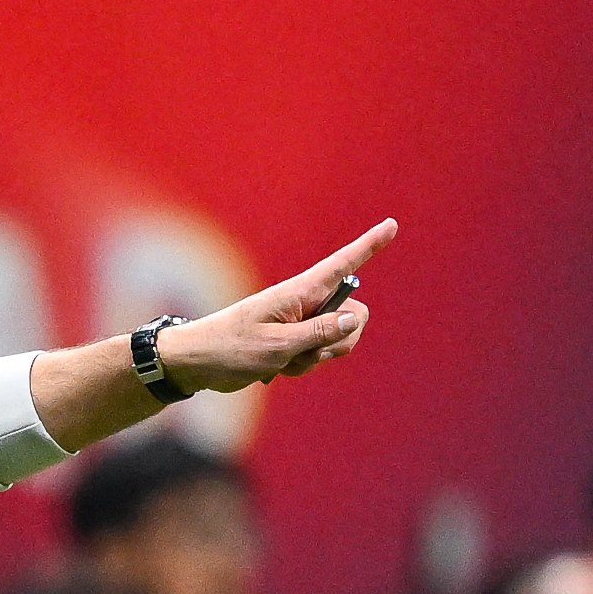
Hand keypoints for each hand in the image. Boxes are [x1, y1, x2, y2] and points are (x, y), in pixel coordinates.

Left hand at [151, 220, 397, 394]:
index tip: (392, 225)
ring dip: (316, 358)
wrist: (200, 363)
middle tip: (308, 353)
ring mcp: (301, 322)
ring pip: (336, 340)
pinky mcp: (294, 341)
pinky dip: (303, 366)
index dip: (369, 246)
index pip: (342, 265)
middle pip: (351, 317)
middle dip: (339, 341)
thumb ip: (318, 333)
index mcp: (299, 292)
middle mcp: (304, 303)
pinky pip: (317, 354)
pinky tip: (278, 368)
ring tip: (284, 362)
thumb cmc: (232, 349)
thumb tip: (353, 319)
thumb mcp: (277, 346)